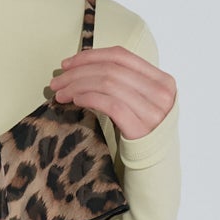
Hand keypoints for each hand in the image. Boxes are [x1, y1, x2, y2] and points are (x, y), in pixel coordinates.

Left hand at [47, 46, 176, 143]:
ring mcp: (152, 111)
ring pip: (107, 84)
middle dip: (78, 73)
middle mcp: (161, 93)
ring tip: (61, 94)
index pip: (121, 56)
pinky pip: (109, 104)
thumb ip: (122, 81)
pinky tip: (75, 101)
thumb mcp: (139, 100)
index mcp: (162, 79)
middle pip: (110, 70)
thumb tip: (80, 67)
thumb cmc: (141, 129)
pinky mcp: (140, 127)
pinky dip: (89, 98)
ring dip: (78, 86)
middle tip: (57, 81)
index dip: (90, 56)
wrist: (155, 164)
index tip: (67, 63)